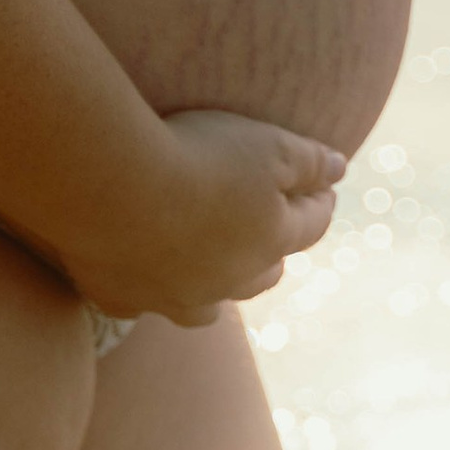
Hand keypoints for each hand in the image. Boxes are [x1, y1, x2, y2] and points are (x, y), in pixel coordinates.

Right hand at [64, 109, 345, 328]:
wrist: (109, 185)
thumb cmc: (196, 156)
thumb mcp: (269, 144)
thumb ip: (311, 160)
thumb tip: (340, 170)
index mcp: (269, 242)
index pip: (310, 224)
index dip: (320, 200)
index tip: (323, 184)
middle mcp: (228, 281)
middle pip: (264, 273)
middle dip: (271, 250)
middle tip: (267, 227)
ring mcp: (174, 296)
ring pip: (209, 304)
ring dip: (217, 285)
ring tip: (210, 264)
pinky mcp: (122, 298)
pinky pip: (142, 302)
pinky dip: (148, 288)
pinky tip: (140, 273)